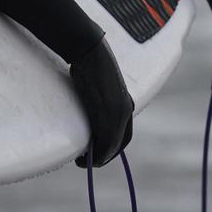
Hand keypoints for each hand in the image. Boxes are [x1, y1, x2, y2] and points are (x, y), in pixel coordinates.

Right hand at [69, 36, 134, 166]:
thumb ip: (98, 100)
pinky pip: (107, 141)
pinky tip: (86, 157)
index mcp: (125, 103)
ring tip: (85, 162)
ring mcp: (119, 112)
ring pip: (113, 145)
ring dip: (100, 157)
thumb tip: (88, 108)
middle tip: (90, 162)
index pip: (123, 134)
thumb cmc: (89, 64)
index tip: (97, 152)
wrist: (89, 50)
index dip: (111, 146)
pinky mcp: (109, 112)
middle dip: (106, 155)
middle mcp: (126, 110)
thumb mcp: (98, 86)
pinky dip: (98, 153)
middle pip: (120, 143)